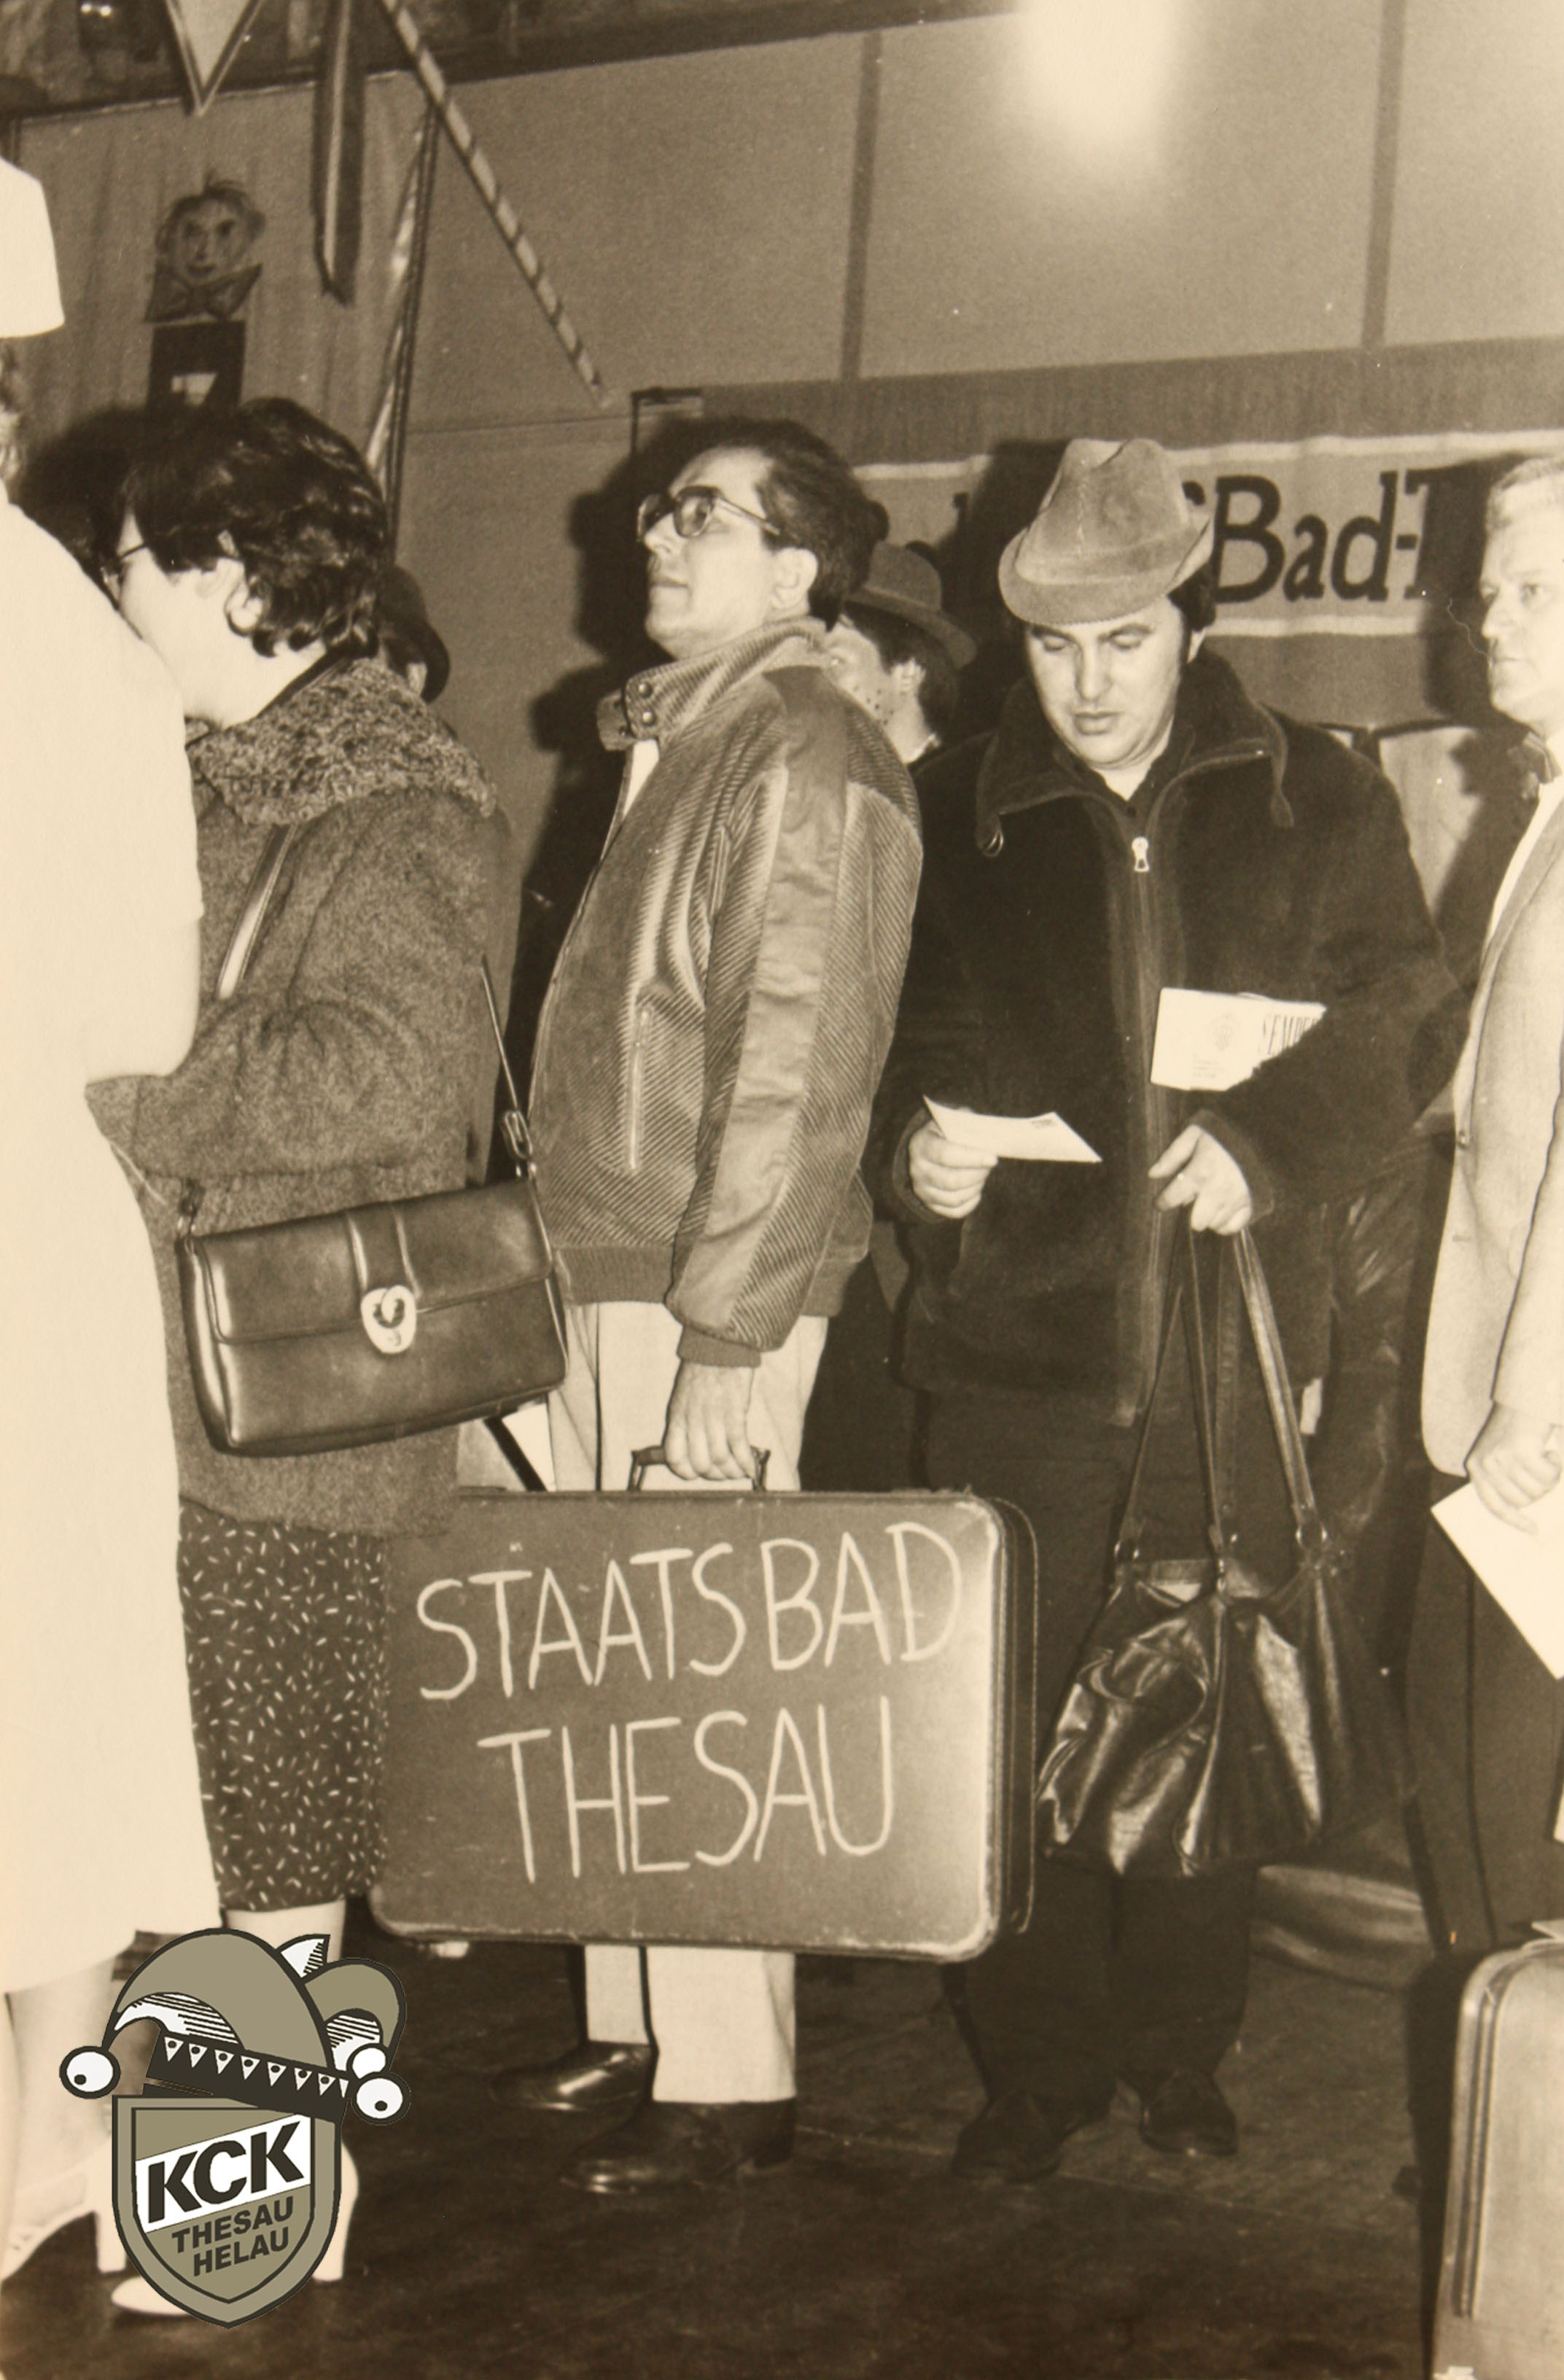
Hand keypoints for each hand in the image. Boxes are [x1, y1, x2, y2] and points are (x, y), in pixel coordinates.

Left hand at [663, 1360, 758, 1482]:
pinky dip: (746, 1462)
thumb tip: (696, 1445)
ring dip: (732, 1471)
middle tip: (725, 1474)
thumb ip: (686, 1420)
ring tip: (740, 1472)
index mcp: (677, 1417)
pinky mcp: (734, 1413)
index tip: (698, 1474)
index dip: (686, 1472)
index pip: (674, 1457)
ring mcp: (713, 1418)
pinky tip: (752, 1468)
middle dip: (715, 1475)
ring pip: (720, 1459)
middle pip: (700, 1463)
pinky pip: (739, 1447)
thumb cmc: (703, 1368)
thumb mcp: (683, 1395)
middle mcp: (693, 1421)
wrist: (719, 1346)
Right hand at [908, 1116, 998, 1218]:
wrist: (931, 1148)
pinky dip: (971, 1203)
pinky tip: (976, 1190)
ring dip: (976, 1187)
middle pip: (951, 1181)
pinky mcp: (930, 1204)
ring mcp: (922, 1189)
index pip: (946, 1155)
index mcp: (921, 1144)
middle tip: (989, 1166)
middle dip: (977, 1174)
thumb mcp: (955, 1120)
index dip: (972, 1158)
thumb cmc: (948, 1132)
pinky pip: (955, 1211)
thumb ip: (969, 1124)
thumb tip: (990, 1137)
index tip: (993, 1158)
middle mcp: (917, 1169)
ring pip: (955, 1198)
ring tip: (983, 1175)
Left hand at [1149, 1125, 1253, 1234]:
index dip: (1162, 1202)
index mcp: (1200, 1172)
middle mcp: (1217, 1191)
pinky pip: (1232, 1227)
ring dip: (1209, 1216)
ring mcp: (1235, 1200)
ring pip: (1214, 1224)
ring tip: (1210, 1200)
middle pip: (1196, 1222)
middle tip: (1194, 1200)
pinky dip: (1225, 1222)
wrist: (1259, 1132)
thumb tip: (1153, 1175)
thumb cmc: (1222, 1134)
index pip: (1172, 1198)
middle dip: (1191, 1213)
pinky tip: (1222, 1210)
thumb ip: (1172, 1156)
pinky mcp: (1250, 1204)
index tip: (1160, 1203)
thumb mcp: (1193, 1135)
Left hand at [1466, 1404, 1562, 1529]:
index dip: (1515, 1520)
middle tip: (1545, 1469)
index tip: (1533, 1530)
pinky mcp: (1519, 1452)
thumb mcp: (1505, 1455)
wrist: (1526, 1395)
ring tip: (1547, 1456)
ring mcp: (1501, 1459)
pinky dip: (1557, 1464)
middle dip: (1541, 1489)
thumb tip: (1523, 1512)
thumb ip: (1508, 1481)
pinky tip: (1551, 1449)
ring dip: (1551, 1476)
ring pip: (1538, 1490)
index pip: (1494, 1506)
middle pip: (1523, 1501)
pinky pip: (1549, 1475)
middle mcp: (1485, 1465)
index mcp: (1476, 1467)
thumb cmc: (1519, 1427)